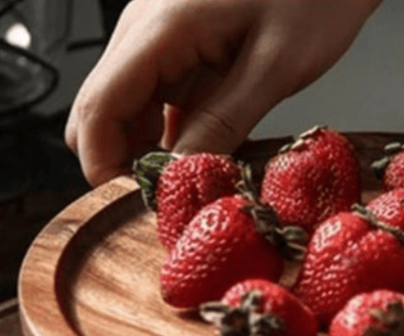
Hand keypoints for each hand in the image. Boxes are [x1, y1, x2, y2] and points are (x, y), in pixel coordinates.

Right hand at [65, 0, 381, 185]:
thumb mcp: (273, 68)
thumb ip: (222, 122)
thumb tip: (180, 175)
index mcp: (160, 28)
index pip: (97, 109)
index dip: (104, 168)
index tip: (136, 207)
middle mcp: (147, 29)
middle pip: (101, 111)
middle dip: (123, 162)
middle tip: (170, 201)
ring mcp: (162, 35)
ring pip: (128, 108)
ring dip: (150, 150)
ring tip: (193, 183)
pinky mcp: (184, 45)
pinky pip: (161, 98)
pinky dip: (174, 132)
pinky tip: (207, 152)